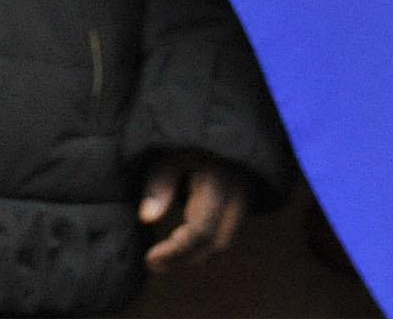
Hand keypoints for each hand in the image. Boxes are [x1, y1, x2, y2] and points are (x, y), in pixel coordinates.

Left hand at [138, 152, 250, 268]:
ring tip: (163, 255)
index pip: (201, 230)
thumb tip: (147, 218)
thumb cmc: (190, 144)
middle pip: (216, 243)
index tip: (149, 258)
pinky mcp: (243, 208)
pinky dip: (204, 246)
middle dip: (183, 258)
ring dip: (193, 255)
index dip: (175, 250)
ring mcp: (245, 203)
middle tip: (153, 262)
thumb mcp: (170, 157)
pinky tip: (179, 243)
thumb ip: (159, 186)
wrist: (222, 130)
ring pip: (223, 244)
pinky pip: (225, 236)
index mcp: (219, 182)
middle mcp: (238, 196)